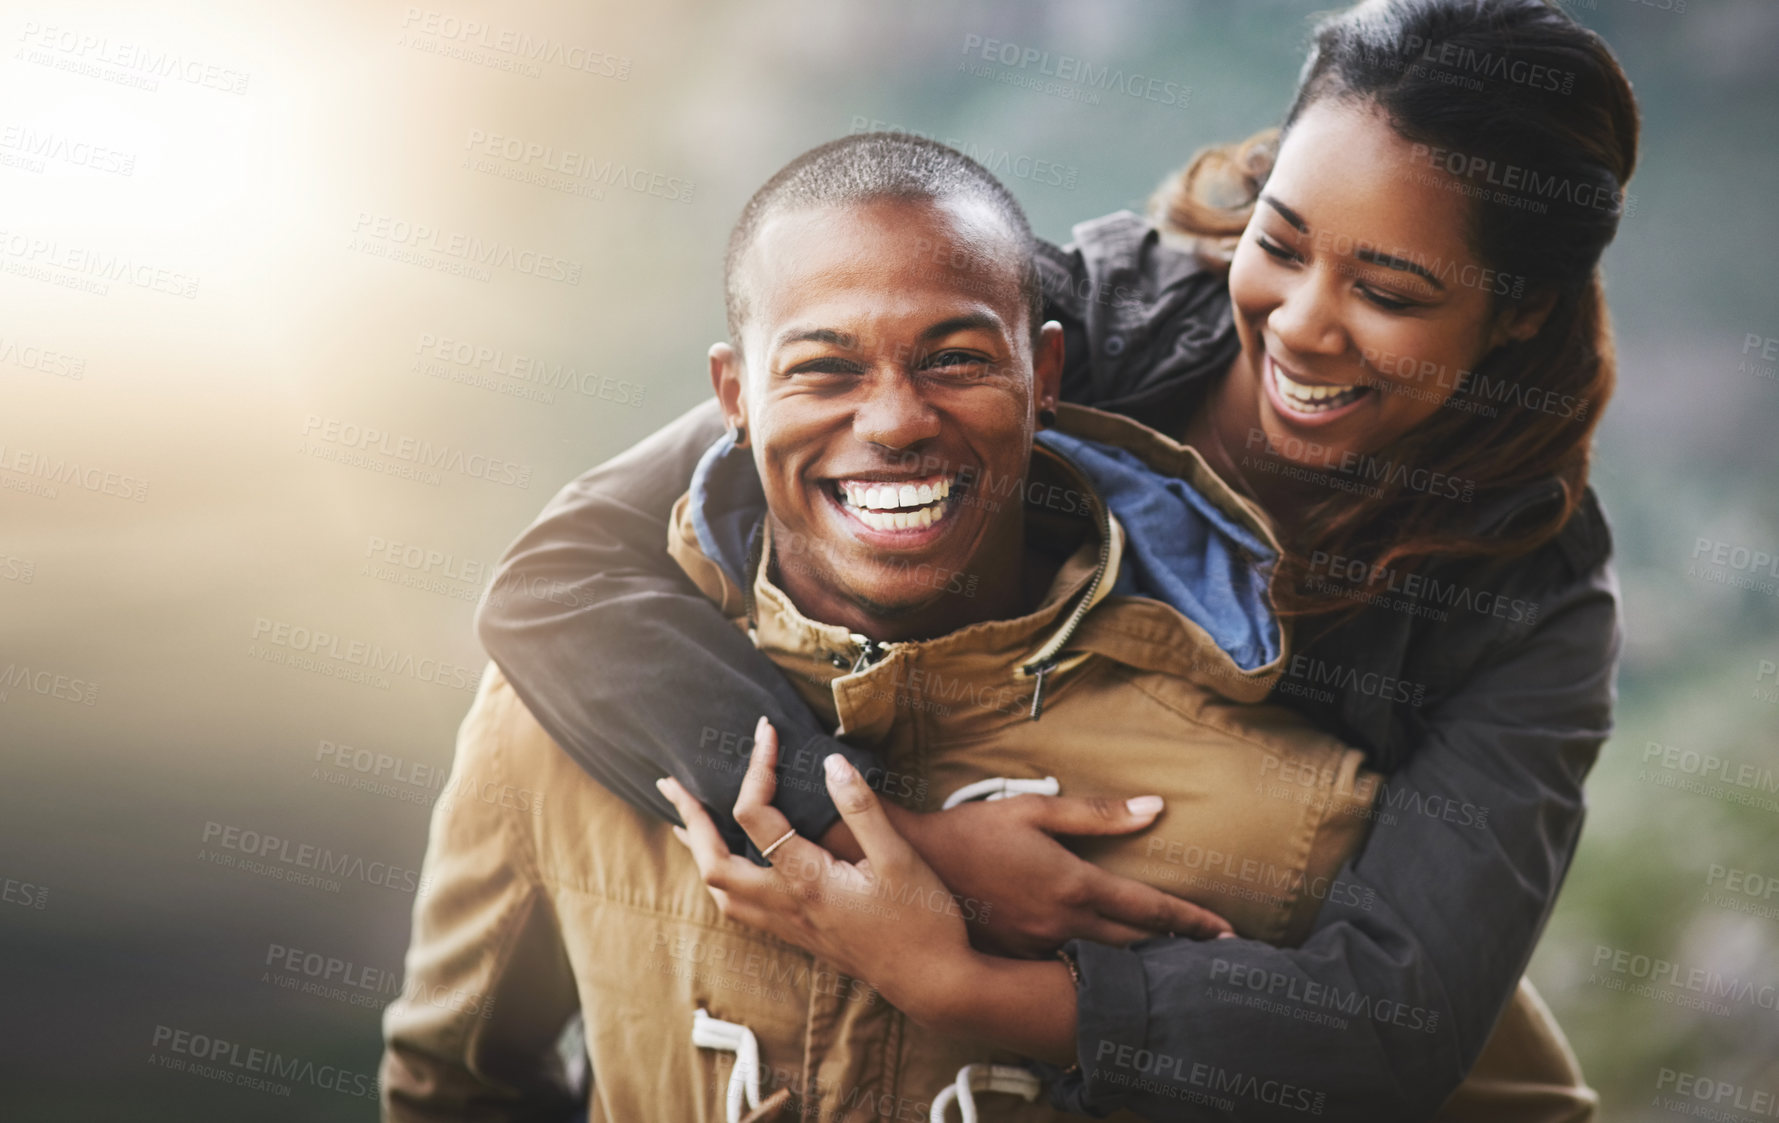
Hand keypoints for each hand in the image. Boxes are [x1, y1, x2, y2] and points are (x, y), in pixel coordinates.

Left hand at [657, 717, 971, 1017]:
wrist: (934, 982)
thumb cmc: (923, 920)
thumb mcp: (899, 858)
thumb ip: (861, 809)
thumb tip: (829, 764)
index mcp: (807, 880)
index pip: (756, 815)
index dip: (756, 766)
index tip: (766, 730)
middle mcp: (787, 905)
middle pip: (714, 863)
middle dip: (689, 821)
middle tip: (672, 786)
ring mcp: (790, 925)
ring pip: (722, 893)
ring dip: (699, 854)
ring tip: (686, 824)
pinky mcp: (800, 936)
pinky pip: (741, 907)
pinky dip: (722, 878)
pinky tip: (734, 866)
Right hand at [825, 792, 1232, 957]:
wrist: (913, 865)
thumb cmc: (974, 830)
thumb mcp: (1035, 810)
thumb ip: (1098, 814)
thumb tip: (1155, 808)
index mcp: (1074, 884)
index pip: (1150, 909)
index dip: (1193, 921)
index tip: (1227, 932)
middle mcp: (1063, 923)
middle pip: (1137, 942)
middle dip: (1176, 946)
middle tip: (1212, 950)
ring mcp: (1040, 946)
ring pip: (1105, 959)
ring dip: (1140, 958)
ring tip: (1174, 957)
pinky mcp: (1019, 956)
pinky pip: (1069, 965)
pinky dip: (1097, 964)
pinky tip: (1109, 963)